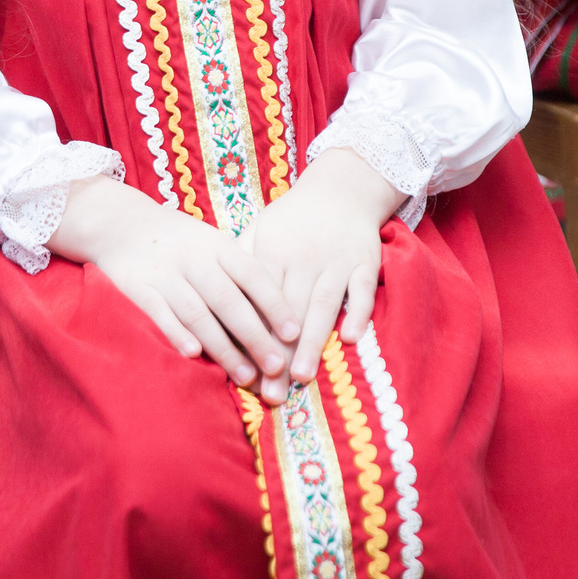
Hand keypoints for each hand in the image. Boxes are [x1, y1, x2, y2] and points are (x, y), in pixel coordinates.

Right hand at [50, 177, 292, 392]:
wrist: (122, 223)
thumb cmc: (181, 242)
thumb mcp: (213, 244)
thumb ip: (239, 273)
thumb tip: (278, 314)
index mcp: (218, 247)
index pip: (253, 275)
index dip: (275, 304)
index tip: (295, 333)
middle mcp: (195, 259)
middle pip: (230, 301)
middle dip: (255, 336)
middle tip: (277, 367)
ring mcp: (166, 274)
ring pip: (199, 314)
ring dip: (223, 347)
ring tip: (246, 376)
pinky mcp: (138, 288)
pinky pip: (160, 313)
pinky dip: (176, 333)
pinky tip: (193, 354)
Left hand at [236, 149, 402, 394]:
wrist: (341, 188)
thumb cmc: (294, 218)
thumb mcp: (261, 230)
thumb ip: (240, 263)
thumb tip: (212, 297)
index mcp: (274, 252)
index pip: (259, 301)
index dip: (252, 336)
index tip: (245, 370)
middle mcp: (305, 258)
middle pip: (289, 311)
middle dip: (279, 353)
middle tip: (271, 391)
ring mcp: (337, 260)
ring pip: (324, 304)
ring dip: (313, 341)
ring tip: (301, 376)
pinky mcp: (365, 260)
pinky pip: (363, 289)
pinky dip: (358, 312)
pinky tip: (349, 339)